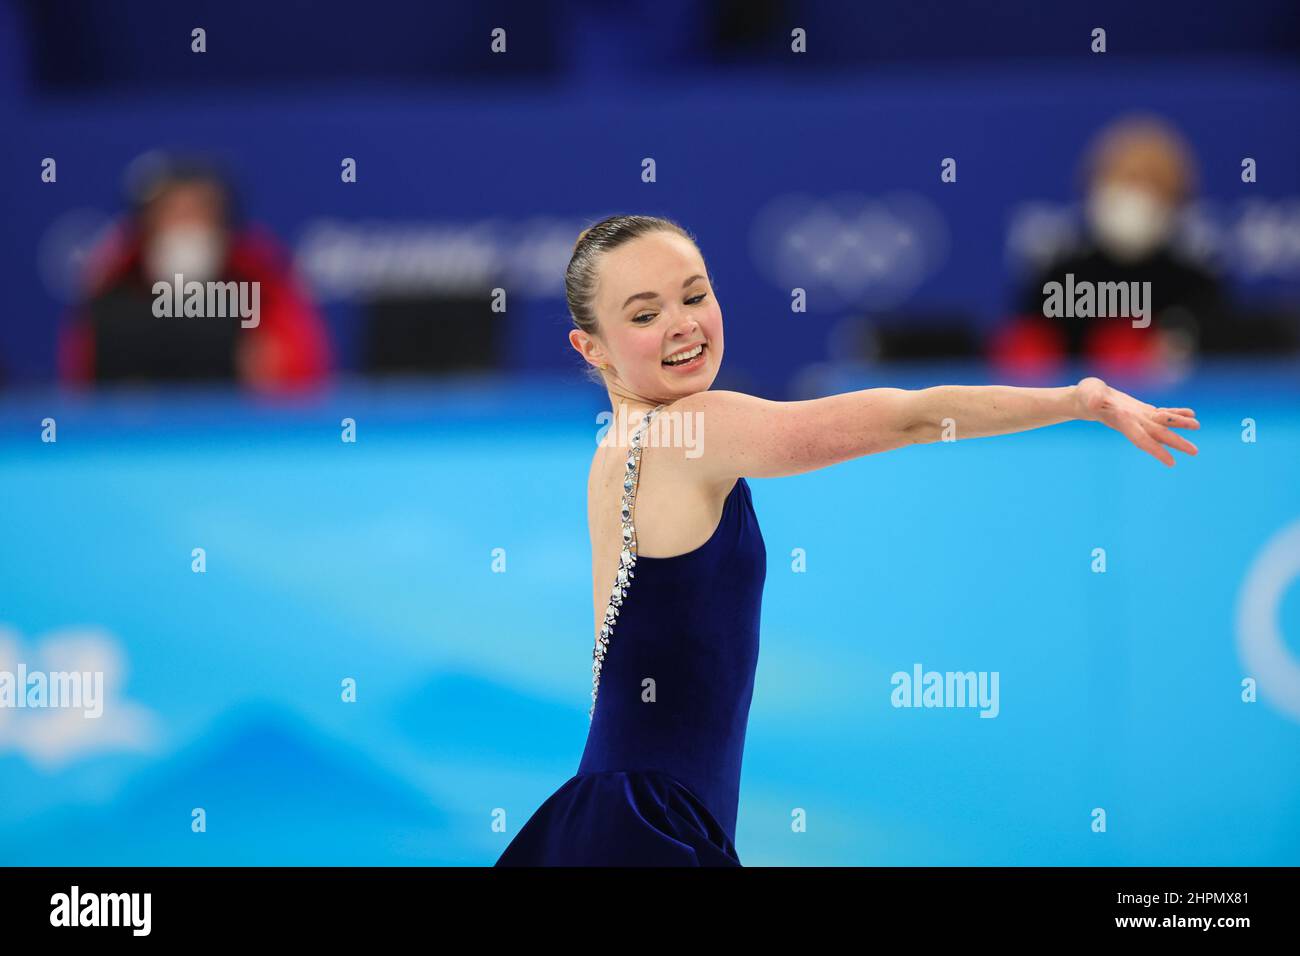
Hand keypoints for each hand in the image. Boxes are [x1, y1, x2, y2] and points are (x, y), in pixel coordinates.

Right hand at [1073, 376, 1199, 466]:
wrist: (1086, 399)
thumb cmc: (1085, 396)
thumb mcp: (1088, 394)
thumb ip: (1093, 398)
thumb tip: (1095, 401)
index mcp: (1122, 422)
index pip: (1141, 439)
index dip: (1156, 450)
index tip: (1171, 462)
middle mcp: (1134, 423)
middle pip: (1157, 435)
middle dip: (1176, 442)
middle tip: (1195, 451)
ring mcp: (1139, 417)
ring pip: (1162, 424)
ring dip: (1180, 425)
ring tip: (1197, 425)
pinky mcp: (1141, 410)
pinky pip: (1162, 413)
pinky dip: (1176, 414)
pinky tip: (1190, 413)